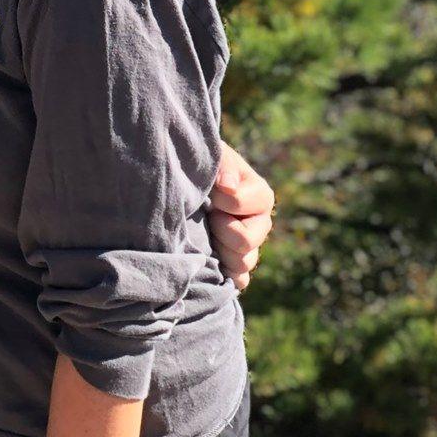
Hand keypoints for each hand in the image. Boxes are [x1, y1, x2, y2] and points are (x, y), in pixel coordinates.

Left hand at [210, 141, 274, 291]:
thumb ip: (223, 164)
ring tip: (204, 236)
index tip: (211, 195)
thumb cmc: (196, 167)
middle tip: (207, 218)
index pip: (250, 204)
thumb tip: (228, 186)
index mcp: (258, 195)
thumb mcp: (211, 155)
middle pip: (248, 241)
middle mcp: (259, 224)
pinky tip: (207, 260)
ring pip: (243, 264)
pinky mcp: (234, 266)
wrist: (178, 188)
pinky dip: (222, 275)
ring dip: (220, 252)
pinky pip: (239, 281)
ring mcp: (248, 248)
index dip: (225, 202)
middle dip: (221, 230)